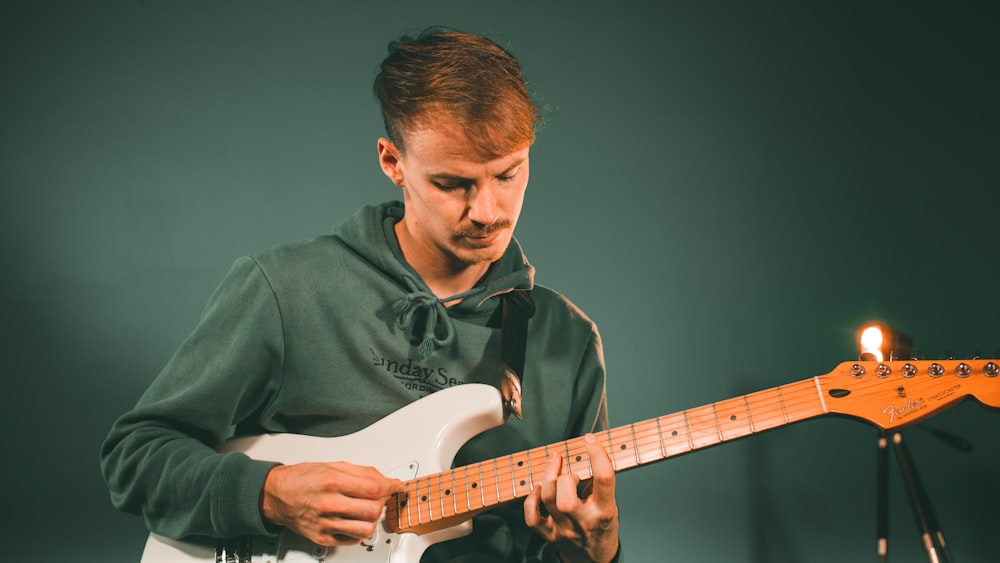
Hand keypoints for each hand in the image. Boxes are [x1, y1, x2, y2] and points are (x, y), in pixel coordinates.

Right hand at [261, 461, 403, 545]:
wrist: (275, 495)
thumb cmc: (301, 479)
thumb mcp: (332, 465)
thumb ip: (360, 472)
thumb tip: (383, 479)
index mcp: (332, 482)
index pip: (373, 488)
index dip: (391, 487)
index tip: (397, 486)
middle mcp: (329, 504)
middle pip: (373, 510)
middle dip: (383, 503)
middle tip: (381, 497)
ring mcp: (325, 524)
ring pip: (366, 529)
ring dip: (372, 519)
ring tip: (367, 510)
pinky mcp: (322, 539)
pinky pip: (352, 540)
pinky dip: (359, 530)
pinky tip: (354, 520)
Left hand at [524, 434, 619, 562]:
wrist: (594, 560)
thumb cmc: (601, 527)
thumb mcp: (610, 506)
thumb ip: (599, 485)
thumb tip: (587, 453)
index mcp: (604, 512)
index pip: (604, 479)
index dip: (597, 455)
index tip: (590, 440)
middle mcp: (583, 523)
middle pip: (566, 498)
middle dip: (565, 476)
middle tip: (568, 469)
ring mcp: (564, 530)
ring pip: (549, 501)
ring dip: (548, 478)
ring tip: (554, 468)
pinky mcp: (549, 535)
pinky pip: (532, 518)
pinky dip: (531, 500)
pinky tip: (538, 489)